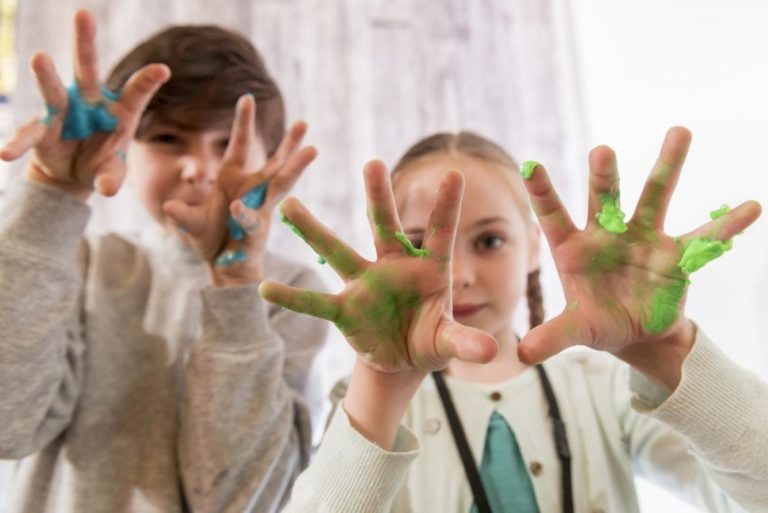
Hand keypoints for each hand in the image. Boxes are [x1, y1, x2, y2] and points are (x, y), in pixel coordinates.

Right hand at [0, 9, 169, 198]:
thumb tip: (108, 189)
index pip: (135, 94)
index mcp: (119, 112)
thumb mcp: (112, 172)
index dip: (147, 82)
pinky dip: (17, 144)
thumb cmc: (102, 164)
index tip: (163, 69)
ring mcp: (63, 112)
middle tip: (83, 14)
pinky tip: (5, 154)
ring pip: (54, 89)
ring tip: (39, 57)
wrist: (72, 175)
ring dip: (46, 75)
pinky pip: (28, 134)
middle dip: (85, 43)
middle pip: (89, 71)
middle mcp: (90, 104)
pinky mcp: (41, 129)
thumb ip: (112, 177)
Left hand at [163, 95, 316, 284]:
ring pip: (280, 185)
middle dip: (289, 144)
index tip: (247, 97)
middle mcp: (252, 190)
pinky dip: (243, 214)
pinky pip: (250, 219)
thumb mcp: (191, 223)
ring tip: (312, 150)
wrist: (223, 266)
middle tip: (303, 123)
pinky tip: (237, 206)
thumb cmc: (212, 239)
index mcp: (234, 179)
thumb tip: (169, 206)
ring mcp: (258, 209)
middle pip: (275, 163)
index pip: (241, 145)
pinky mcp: (255, 230)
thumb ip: (182, 214)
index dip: (244, 122)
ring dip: (295, 168)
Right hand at [259, 161, 496, 373]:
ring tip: (289, 204)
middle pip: (385, 227)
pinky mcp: (345, 309)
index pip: (439, 232)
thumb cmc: (431, 339)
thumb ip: (466, 342)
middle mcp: (393, 267)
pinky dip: (293, 298)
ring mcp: (365, 285)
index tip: (455, 172)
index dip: (446, 206)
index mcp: (428, 268)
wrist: (403, 359)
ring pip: (339, 253)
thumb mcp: (449, 342)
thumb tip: (491, 352)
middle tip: (373, 163)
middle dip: (379, 197)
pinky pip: (317, 302)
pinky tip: (266, 287)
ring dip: (315, 230)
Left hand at [518, 127, 761, 387]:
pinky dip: (726, 226)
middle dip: (604, 177)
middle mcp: (607, 235)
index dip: (542, 192)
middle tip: (601, 150)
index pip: (553, 216)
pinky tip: (751, 207)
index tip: (530, 163)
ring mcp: (642, 239)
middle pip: (605, 200)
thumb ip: (553, 336)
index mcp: (573, 249)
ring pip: (654, 198)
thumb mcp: (575, 330)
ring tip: (679, 131)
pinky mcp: (674, 255)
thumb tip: (524, 354)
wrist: (635, 331)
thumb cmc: (596, 322)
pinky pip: (703, 239)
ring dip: (666, 166)